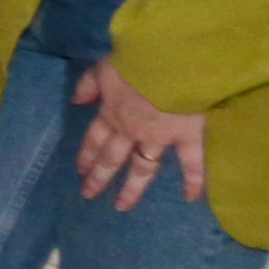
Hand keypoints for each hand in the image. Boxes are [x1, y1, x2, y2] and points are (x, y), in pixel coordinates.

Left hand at [70, 57, 208, 212]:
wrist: (170, 63)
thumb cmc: (136, 61)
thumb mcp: (103, 69)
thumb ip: (88, 85)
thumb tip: (75, 101)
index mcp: (111, 113)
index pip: (94, 138)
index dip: (86, 154)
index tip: (79, 171)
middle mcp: (131, 131)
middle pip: (112, 158)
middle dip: (99, 177)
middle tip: (89, 194)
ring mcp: (159, 138)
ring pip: (143, 168)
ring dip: (132, 189)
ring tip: (122, 206)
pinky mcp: (187, 138)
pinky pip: (191, 165)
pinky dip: (193, 182)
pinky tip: (190, 199)